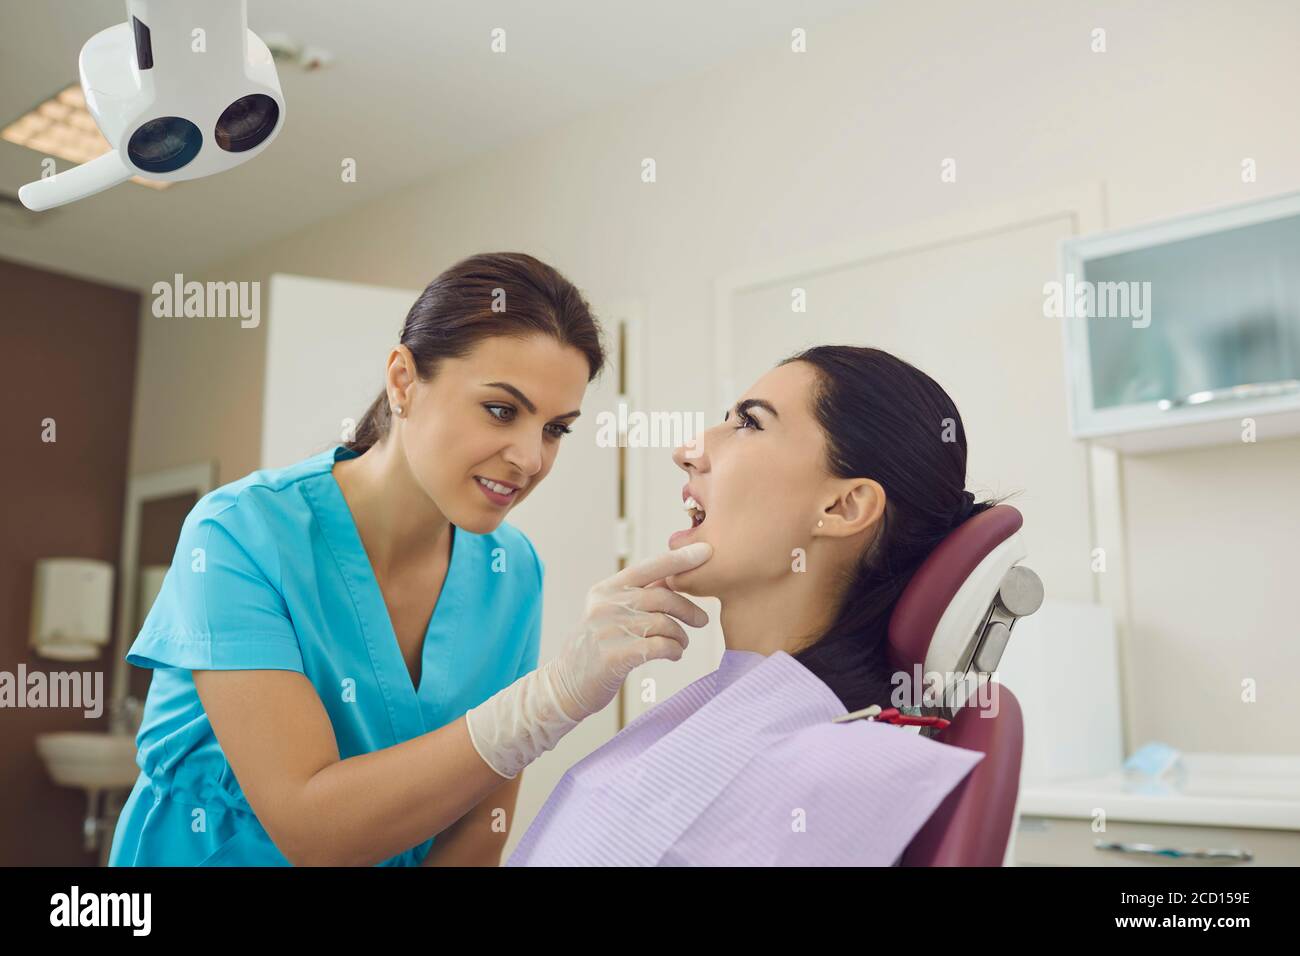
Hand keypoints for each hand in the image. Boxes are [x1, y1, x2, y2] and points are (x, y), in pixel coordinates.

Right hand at [548, 542, 712, 718]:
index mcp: (605, 589)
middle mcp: (605, 605)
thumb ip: (638, 595)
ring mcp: (608, 630)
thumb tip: (674, 574)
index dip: (679, 559)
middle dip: (688, 608)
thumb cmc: (598, 646)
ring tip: (682, 644)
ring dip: (681, 635)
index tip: (706, 551)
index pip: (648, 567)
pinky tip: (674, 654)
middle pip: (662, 597)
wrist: (566, 685)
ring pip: (664, 623)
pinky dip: (675, 650)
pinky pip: (660, 646)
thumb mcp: (609, 612)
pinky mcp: (614, 656)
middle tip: (702, 620)